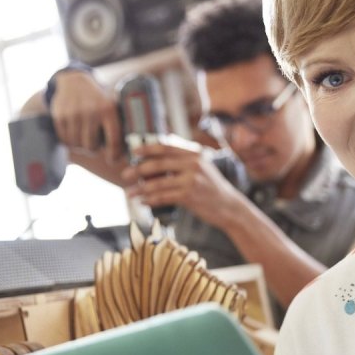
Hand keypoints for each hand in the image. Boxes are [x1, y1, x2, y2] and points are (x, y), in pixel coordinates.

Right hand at [50, 70, 123, 161]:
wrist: (74, 82)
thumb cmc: (98, 101)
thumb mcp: (111, 107)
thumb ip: (118, 126)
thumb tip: (130, 151)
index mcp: (109, 110)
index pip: (114, 141)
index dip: (114, 155)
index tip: (112, 160)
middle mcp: (91, 111)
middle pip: (91, 146)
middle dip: (93, 149)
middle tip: (94, 146)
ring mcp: (74, 113)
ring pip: (77, 145)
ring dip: (80, 146)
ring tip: (84, 138)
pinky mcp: (60, 115)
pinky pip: (64, 139)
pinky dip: (69, 141)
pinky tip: (73, 134)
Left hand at [122, 141, 244, 227]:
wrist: (229, 206)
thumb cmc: (212, 188)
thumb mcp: (202, 167)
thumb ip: (184, 158)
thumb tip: (162, 147)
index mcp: (194, 154)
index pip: (166, 147)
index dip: (147, 148)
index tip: (133, 152)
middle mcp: (193, 164)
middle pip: (158, 164)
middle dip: (138, 169)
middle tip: (125, 174)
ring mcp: (192, 180)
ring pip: (158, 183)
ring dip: (140, 188)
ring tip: (129, 193)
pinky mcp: (189, 196)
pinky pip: (163, 196)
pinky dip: (150, 199)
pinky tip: (142, 201)